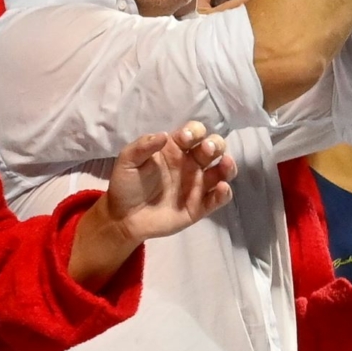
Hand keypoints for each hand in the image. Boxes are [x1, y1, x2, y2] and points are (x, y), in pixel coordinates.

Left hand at [97, 121, 236, 243]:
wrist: (124, 218)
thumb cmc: (126, 185)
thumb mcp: (127, 161)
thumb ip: (143, 146)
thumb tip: (164, 135)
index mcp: (175, 149)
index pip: (194, 133)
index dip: (194, 131)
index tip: (186, 138)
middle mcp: (191, 163)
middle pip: (213, 148)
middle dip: (215, 144)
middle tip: (207, 150)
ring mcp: (197, 185)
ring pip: (222, 171)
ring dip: (227, 165)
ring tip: (225, 164)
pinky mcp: (200, 206)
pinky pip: (218, 198)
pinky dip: (224, 193)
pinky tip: (221, 188)